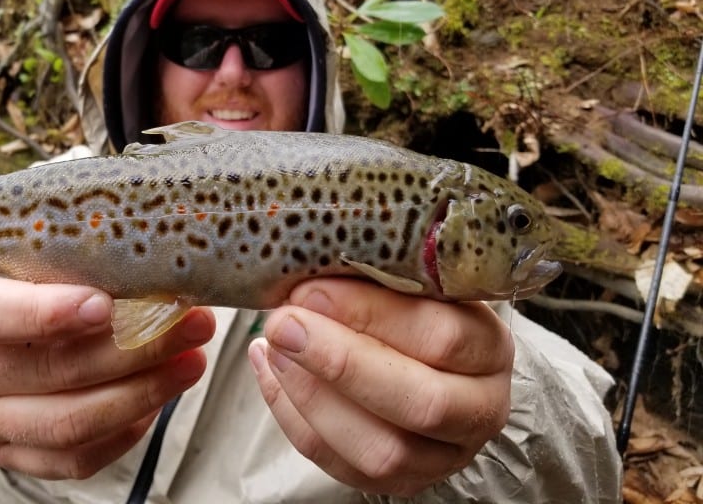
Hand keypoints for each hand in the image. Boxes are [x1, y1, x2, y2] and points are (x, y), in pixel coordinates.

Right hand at [0, 278, 214, 479]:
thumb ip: (74, 258)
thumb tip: (150, 256)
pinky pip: (78, 459)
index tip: (104, 303)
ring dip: (144, 392)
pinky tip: (160, 398)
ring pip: (71, 423)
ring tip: (191, 362)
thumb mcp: (33, 260)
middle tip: (191, 323)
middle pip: (52, 371)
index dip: (44, 313)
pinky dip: (128, 429)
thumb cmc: (22, 288)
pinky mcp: (17, 456)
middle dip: (134, 348)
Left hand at [248, 278, 512, 496]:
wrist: (430, 361)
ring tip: (274, 348)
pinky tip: (272, 371)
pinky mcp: (401, 484)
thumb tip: (307, 278)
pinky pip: (342, 466)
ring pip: (382, 451)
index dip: (370, 314)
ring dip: (313, 396)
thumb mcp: (411, 284)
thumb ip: (374, 279)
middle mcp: (479, 409)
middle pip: (420, 403)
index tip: (311, 291)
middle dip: (339, 364)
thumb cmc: (415, 311)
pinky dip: (295, 417)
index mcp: (489, 348)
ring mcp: (442, 456)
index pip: (442, 336)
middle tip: (283, 325)